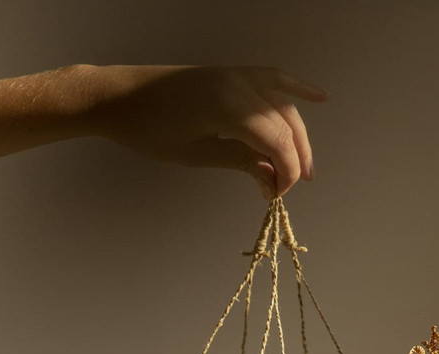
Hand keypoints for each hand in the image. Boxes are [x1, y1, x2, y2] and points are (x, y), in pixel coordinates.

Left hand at [88, 64, 328, 198]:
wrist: (119, 96)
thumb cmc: (151, 130)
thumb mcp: (197, 153)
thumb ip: (240, 162)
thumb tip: (271, 180)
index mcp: (229, 107)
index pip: (277, 142)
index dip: (286, 171)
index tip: (278, 194)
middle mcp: (239, 84)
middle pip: (285, 124)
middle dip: (294, 158)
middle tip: (292, 187)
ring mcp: (236, 74)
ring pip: (283, 104)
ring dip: (297, 134)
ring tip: (304, 165)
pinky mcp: (230, 72)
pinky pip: (272, 78)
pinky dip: (296, 88)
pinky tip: (319, 96)